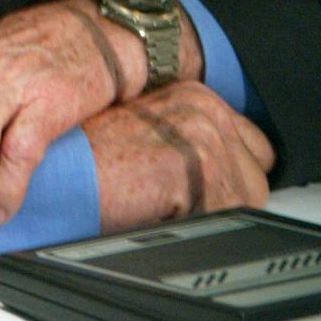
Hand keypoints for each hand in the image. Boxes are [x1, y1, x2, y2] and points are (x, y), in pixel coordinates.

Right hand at [84, 81, 275, 230]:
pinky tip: (166, 212)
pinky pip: (229, 215)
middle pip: (256, 172)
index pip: (253, 145)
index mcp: (194, 95)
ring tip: (170, 206)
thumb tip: (223, 170)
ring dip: (214, 211)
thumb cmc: (93, 157)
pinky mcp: (200, 162)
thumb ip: (189, 140)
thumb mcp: (150, 134)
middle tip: (184, 201)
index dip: (229, 174)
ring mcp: (205, 132)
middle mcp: (204, 106)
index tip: (205, 188)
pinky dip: (201, 225)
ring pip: (248, 197)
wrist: (64, 168)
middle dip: (228, 194)